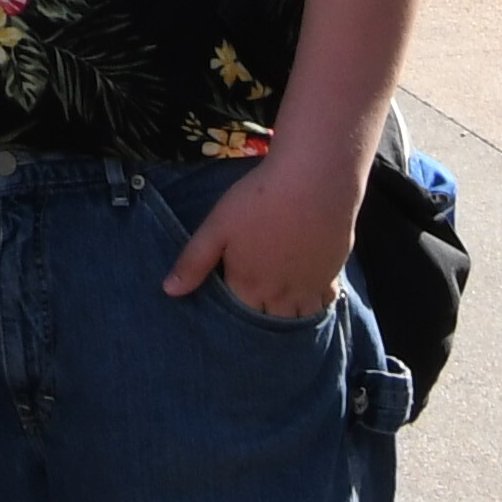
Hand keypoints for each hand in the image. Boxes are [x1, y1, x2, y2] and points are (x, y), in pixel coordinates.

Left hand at [160, 160, 352, 323]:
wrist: (314, 181)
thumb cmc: (259, 200)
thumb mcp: (217, 226)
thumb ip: (194, 261)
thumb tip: (169, 292)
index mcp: (249, 286)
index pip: (237, 314)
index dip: (231, 309)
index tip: (228, 297)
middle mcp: (279, 297)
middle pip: (268, 321)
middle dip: (260, 318)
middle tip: (255, 303)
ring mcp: (308, 289)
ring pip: (297, 318)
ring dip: (288, 316)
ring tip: (280, 307)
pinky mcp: (332, 275)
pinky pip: (323, 303)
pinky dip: (315, 304)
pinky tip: (309, 293)